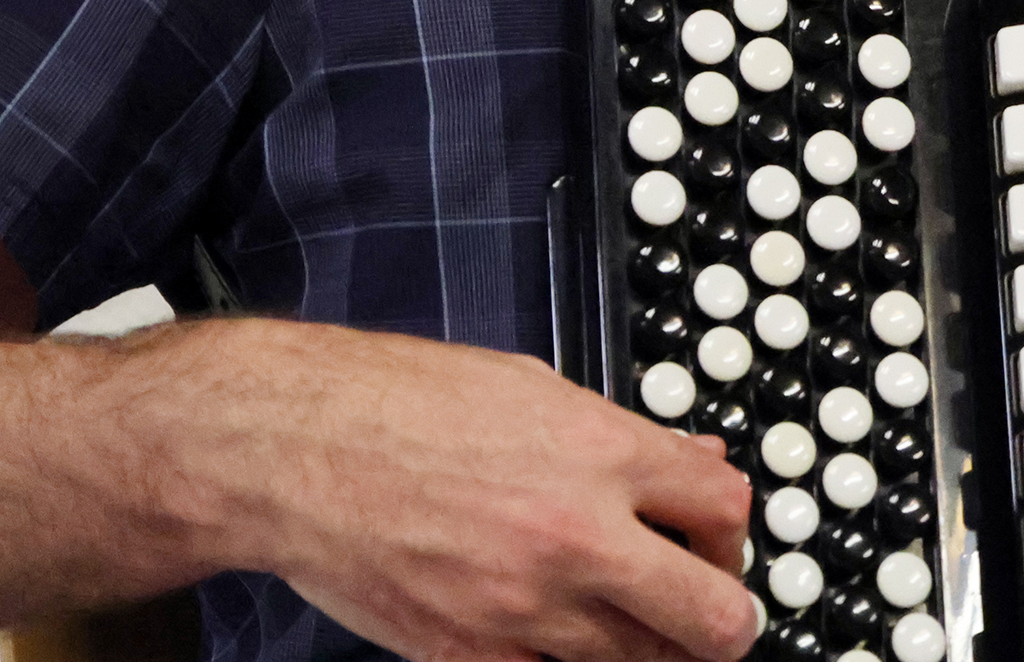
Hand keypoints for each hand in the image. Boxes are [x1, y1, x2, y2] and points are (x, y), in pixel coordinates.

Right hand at [209, 322, 755, 661]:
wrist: (293, 447)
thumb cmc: (399, 404)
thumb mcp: (536, 387)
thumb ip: (625, 436)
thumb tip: (694, 461)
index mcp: (602, 453)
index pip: (727, 509)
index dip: (729, 530)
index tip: (712, 537)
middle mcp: (578, 536)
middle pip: (716, 618)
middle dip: (721, 617)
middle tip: (704, 607)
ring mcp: (527, 608)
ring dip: (650, 647)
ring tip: (625, 616)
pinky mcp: (472, 657)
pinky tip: (553, 636)